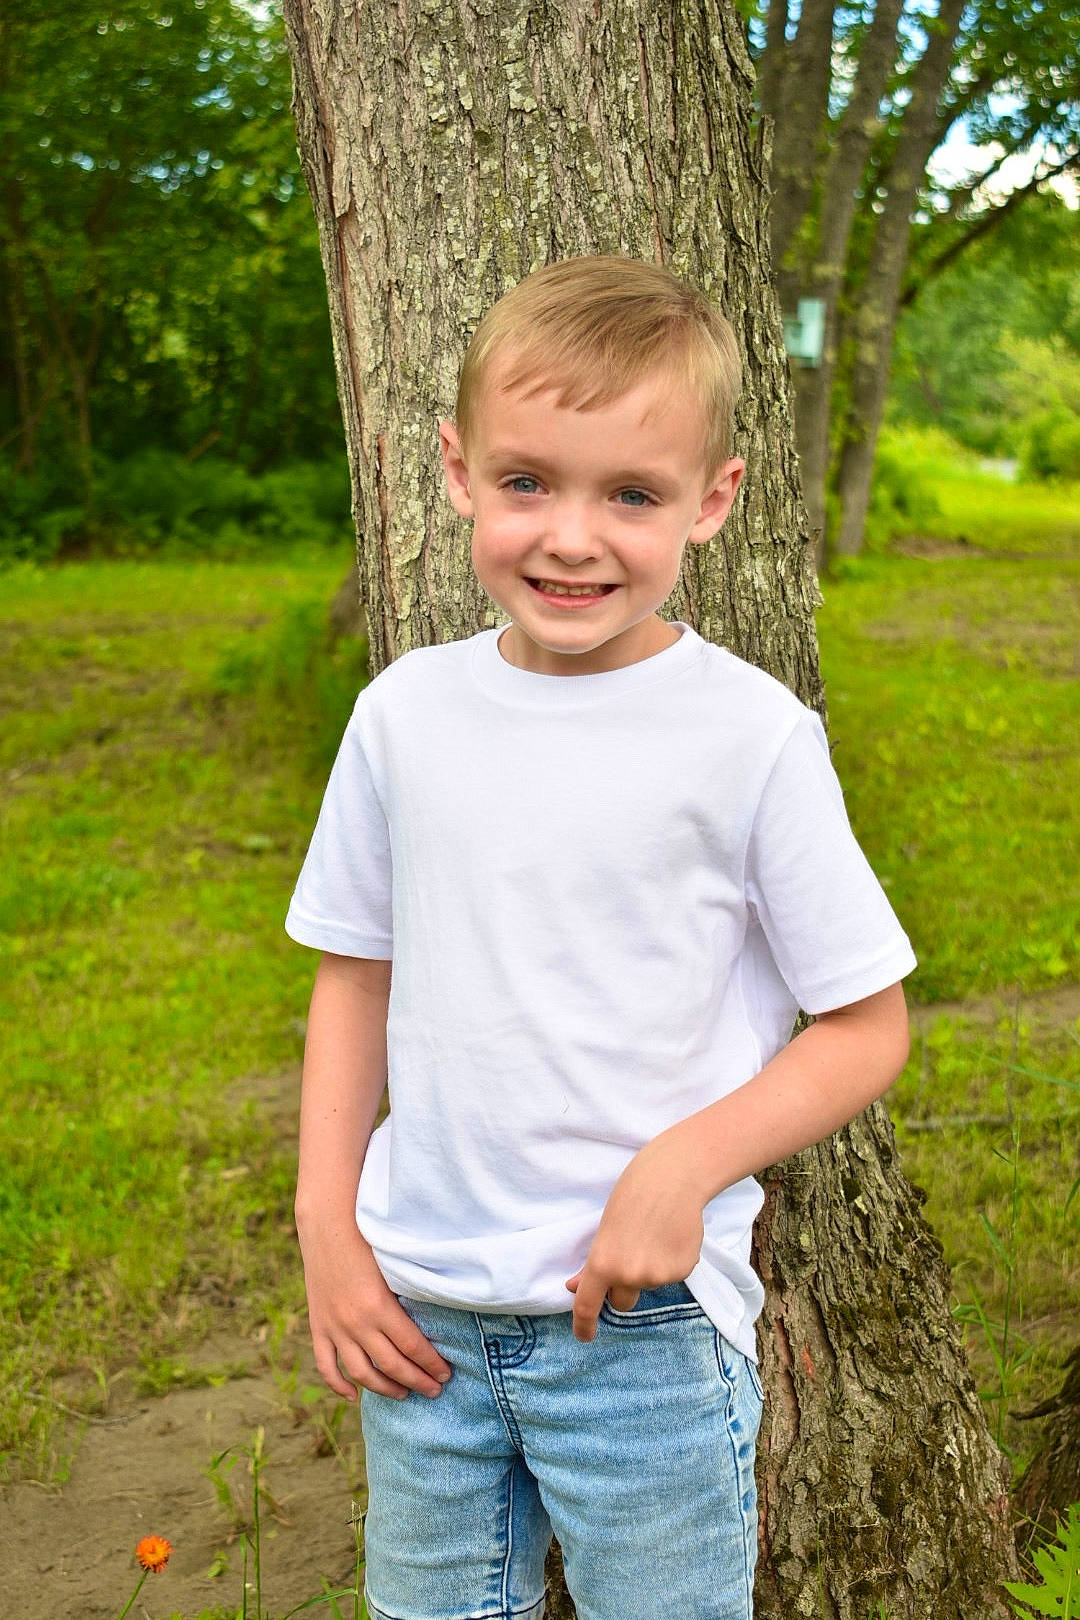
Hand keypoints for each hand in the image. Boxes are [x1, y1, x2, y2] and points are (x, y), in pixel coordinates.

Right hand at [299, 1222, 451, 1400]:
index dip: (432, 1365)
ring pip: (362, 1374)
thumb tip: (435, 1323)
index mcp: (379, 1307)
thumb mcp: (393, 1267)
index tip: (446, 1374)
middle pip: (392, 1366)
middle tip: (435, 1390)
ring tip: (404, 1394)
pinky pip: (326, 1366)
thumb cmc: (368, 1240)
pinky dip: (339, 1386)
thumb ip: (409, 1296)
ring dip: (385, 1389)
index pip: (413, 1348)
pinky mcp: (318, 1327)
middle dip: (418, 1381)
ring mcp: (334, 1328)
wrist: (327, 1225)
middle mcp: (356, 1323)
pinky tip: (354, 1397)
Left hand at [565, 1130, 706, 1342]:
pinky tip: (672, 1235)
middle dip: (623, 1288)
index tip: (585, 1336)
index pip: (587, 1306)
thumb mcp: (605, 1228)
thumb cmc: (633, 1195)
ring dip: (650, 1270)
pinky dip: (671, 1261)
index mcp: (603, 1263)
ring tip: (655, 1234)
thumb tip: (575, 1287)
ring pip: (649, 1286)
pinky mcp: (683, 1271)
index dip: (583, 1326)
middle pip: (622, 1302)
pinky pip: (672, 1275)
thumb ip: (594, 1263)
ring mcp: (658, 1276)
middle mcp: (629, 1276)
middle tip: (631, 1254)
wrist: (674, 1177)